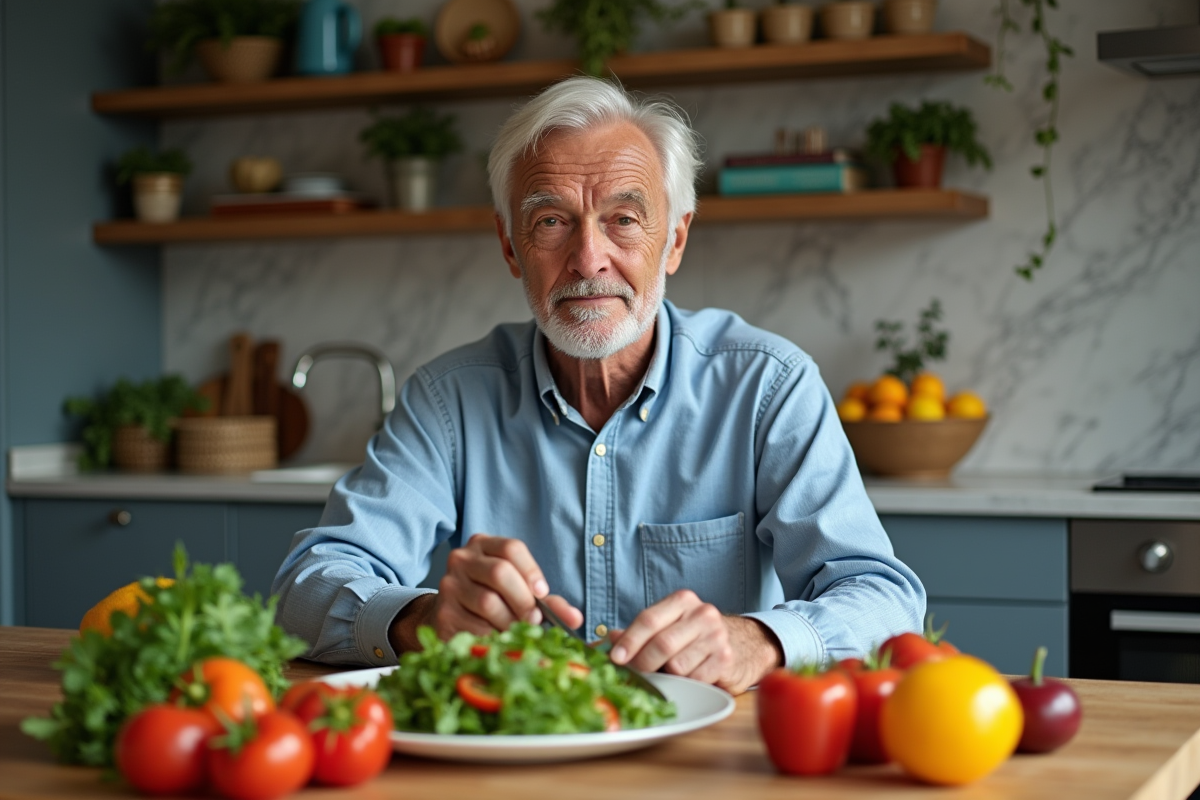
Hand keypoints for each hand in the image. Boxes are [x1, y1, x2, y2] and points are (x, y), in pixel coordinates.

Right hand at [389, 534, 581, 652]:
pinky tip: (496, 637)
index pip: (511, 548)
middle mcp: (462, 558)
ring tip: (516, 630)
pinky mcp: (443, 612)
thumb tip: (575, 619)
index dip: (531, 572)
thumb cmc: (492, 599)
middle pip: (499, 573)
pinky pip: (474, 626)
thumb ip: (546, 601)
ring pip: (487, 602)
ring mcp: (449, 584)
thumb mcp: (517, 591)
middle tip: (534, 620)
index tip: (542, 594)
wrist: (449, 616)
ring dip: (509, 622)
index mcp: (483, 545)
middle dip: (523, 600)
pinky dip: (492, 635)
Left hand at [607, 590, 782, 694]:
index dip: (629, 641)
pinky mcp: (726, 660)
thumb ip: (639, 632)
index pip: (648, 620)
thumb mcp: (670, 625)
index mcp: (683, 601)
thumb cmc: (696, 637)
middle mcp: (702, 614)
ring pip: (676, 665)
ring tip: (668, 674)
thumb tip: (606, 641)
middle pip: (661, 644)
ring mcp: (716, 636)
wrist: (744, 644)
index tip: (614, 658)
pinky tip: (689, 677)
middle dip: (642, 664)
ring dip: (666, 676)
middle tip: (633, 675)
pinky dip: (685, 684)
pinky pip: (694, 680)